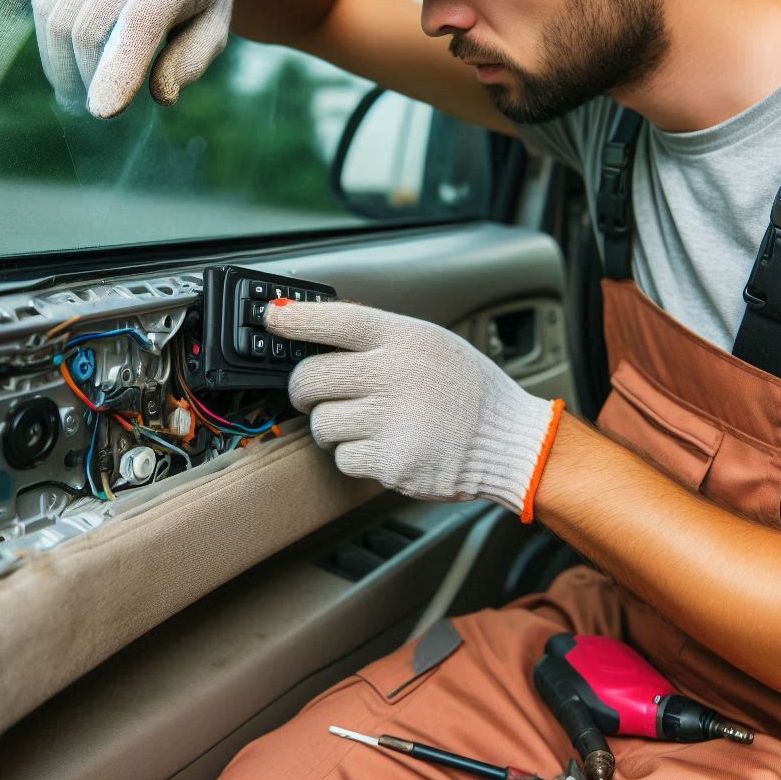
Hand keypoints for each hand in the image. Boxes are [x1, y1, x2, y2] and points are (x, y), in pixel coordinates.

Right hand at [31, 0, 255, 117]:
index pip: (137, 27)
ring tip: (80, 91)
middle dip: (89, 79)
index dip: (117, 72)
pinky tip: (70, 58)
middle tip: (99, 108)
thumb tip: (160, 96)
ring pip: (56, 20)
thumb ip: (189, 64)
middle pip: (87, 31)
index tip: (103, 112)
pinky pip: (44, 4)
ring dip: (64, 66)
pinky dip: (52, 41)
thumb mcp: (213, 32)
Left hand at [265, 299, 562, 520]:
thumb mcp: (432, 343)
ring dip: (331, 425)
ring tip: (364, 422)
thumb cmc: (470, 391)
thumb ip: (381, 338)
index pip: (337, 320)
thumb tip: (321, 334)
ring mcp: (390, 420)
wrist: (509, 441)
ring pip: (321, 422)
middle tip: (314, 391)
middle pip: (311, 377)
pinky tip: (382, 445)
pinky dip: (354, 455)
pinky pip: (342, 457)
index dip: (296, 319)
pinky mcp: (390, 461)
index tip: (272, 319)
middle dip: (303, 388)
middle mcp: (394, 375)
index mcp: (405, 339)